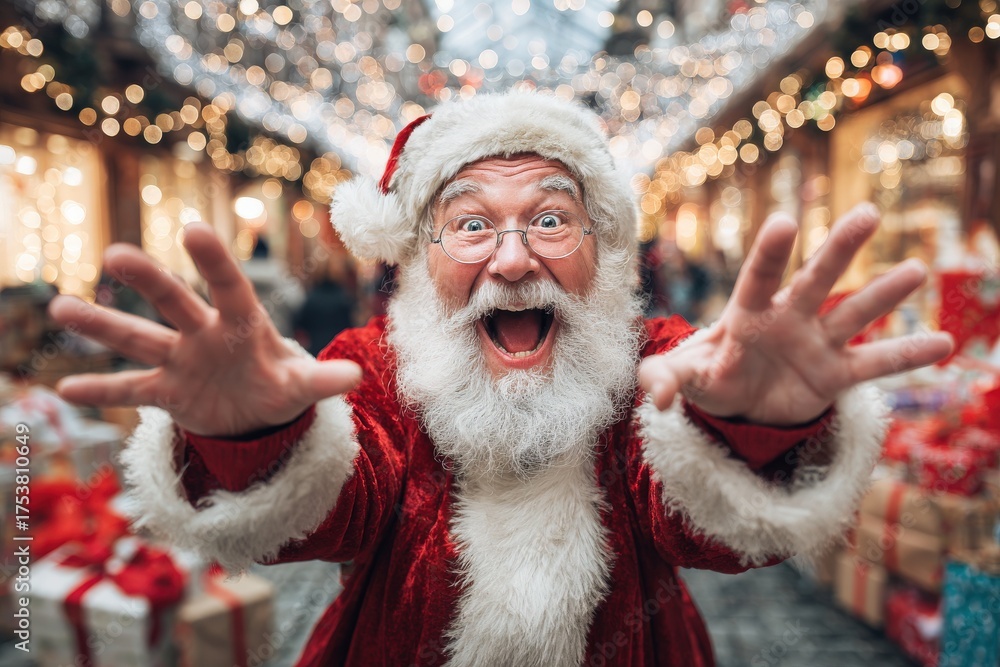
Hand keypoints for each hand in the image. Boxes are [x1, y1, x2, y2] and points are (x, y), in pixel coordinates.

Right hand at [48, 223, 361, 435]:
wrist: (255, 411)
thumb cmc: (278, 383)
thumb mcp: (300, 386)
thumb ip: (322, 380)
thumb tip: (357, 376)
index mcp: (243, 324)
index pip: (230, 287)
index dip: (214, 262)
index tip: (194, 228)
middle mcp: (205, 334)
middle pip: (175, 302)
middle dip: (149, 282)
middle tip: (116, 255)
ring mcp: (180, 360)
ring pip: (138, 339)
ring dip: (102, 326)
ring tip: (60, 308)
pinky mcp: (165, 392)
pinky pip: (129, 391)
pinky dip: (100, 391)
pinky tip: (64, 388)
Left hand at [638, 204, 952, 424]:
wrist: (739, 403)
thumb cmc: (709, 375)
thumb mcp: (683, 375)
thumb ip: (663, 377)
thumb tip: (654, 398)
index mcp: (746, 313)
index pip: (758, 278)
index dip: (771, 253)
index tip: (787, 221)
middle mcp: (788, 318)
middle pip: (815, 279)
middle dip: (839, 249)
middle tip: (867, 213)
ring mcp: (816, 343)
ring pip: (853, 313)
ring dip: (883, 295)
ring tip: (916, 270)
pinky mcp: (835, 374)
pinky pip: (875, 364)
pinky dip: (907, 356)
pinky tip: (945, 344)